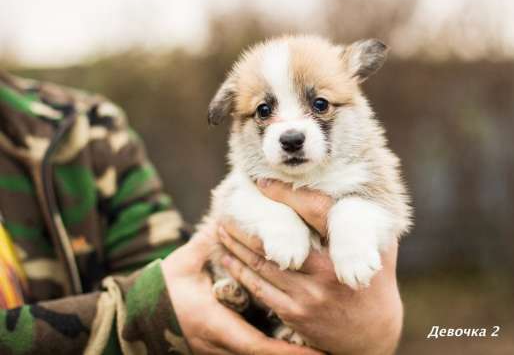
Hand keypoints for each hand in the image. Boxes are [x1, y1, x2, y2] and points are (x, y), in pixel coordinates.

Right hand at [161, 224, 321, 354]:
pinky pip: (252, 353)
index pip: (257, 344)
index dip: (288, 352)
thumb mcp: (183, 265)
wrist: (139, 318)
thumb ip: (207, 242)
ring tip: (322, 354)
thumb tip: (229, 215)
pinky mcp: (220, 350)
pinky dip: (275, 351)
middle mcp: (221, 344)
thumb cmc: (161, 289)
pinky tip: (297, 347)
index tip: (317, 352)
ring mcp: (220, 351)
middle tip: (331, 354)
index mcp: (214, 324)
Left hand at [218, 180, 402, 354]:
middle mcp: (325, 273)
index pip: (314, 211)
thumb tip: (352, 187)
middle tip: (227, 206)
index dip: (286, 195)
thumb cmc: (375, 282)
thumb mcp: (381, 250)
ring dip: (237, 245)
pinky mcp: (294, 314)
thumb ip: (365, 222)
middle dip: (248, 224)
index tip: (262, 183)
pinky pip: (260, 288)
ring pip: (262, 264)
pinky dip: (241, 271)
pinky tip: (228, 257)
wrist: (372, 333)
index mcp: (346, 250)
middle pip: (276, 241)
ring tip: (221, 228)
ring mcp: (307, 296)